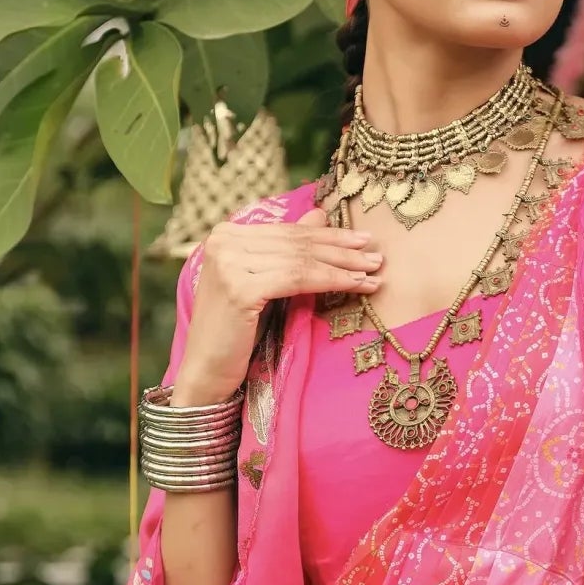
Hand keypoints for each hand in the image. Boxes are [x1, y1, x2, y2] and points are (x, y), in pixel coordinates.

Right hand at [174, 207, 383, 402]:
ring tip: (373, 273)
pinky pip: (298, 279)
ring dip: (343, 267)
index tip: (363, 240)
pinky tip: (356, 285)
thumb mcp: (263, 282)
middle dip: (342, 250)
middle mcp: (222, 241)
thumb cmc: (236, 331)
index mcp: (225, 234)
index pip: (288, 232)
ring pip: (301, 261)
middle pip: (296, 244)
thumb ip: (287, 249)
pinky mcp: (240, 288)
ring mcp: (228, 263)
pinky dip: (332, 281)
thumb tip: (319, 214)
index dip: (329, 236)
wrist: (206, 370)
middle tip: (377, 255)